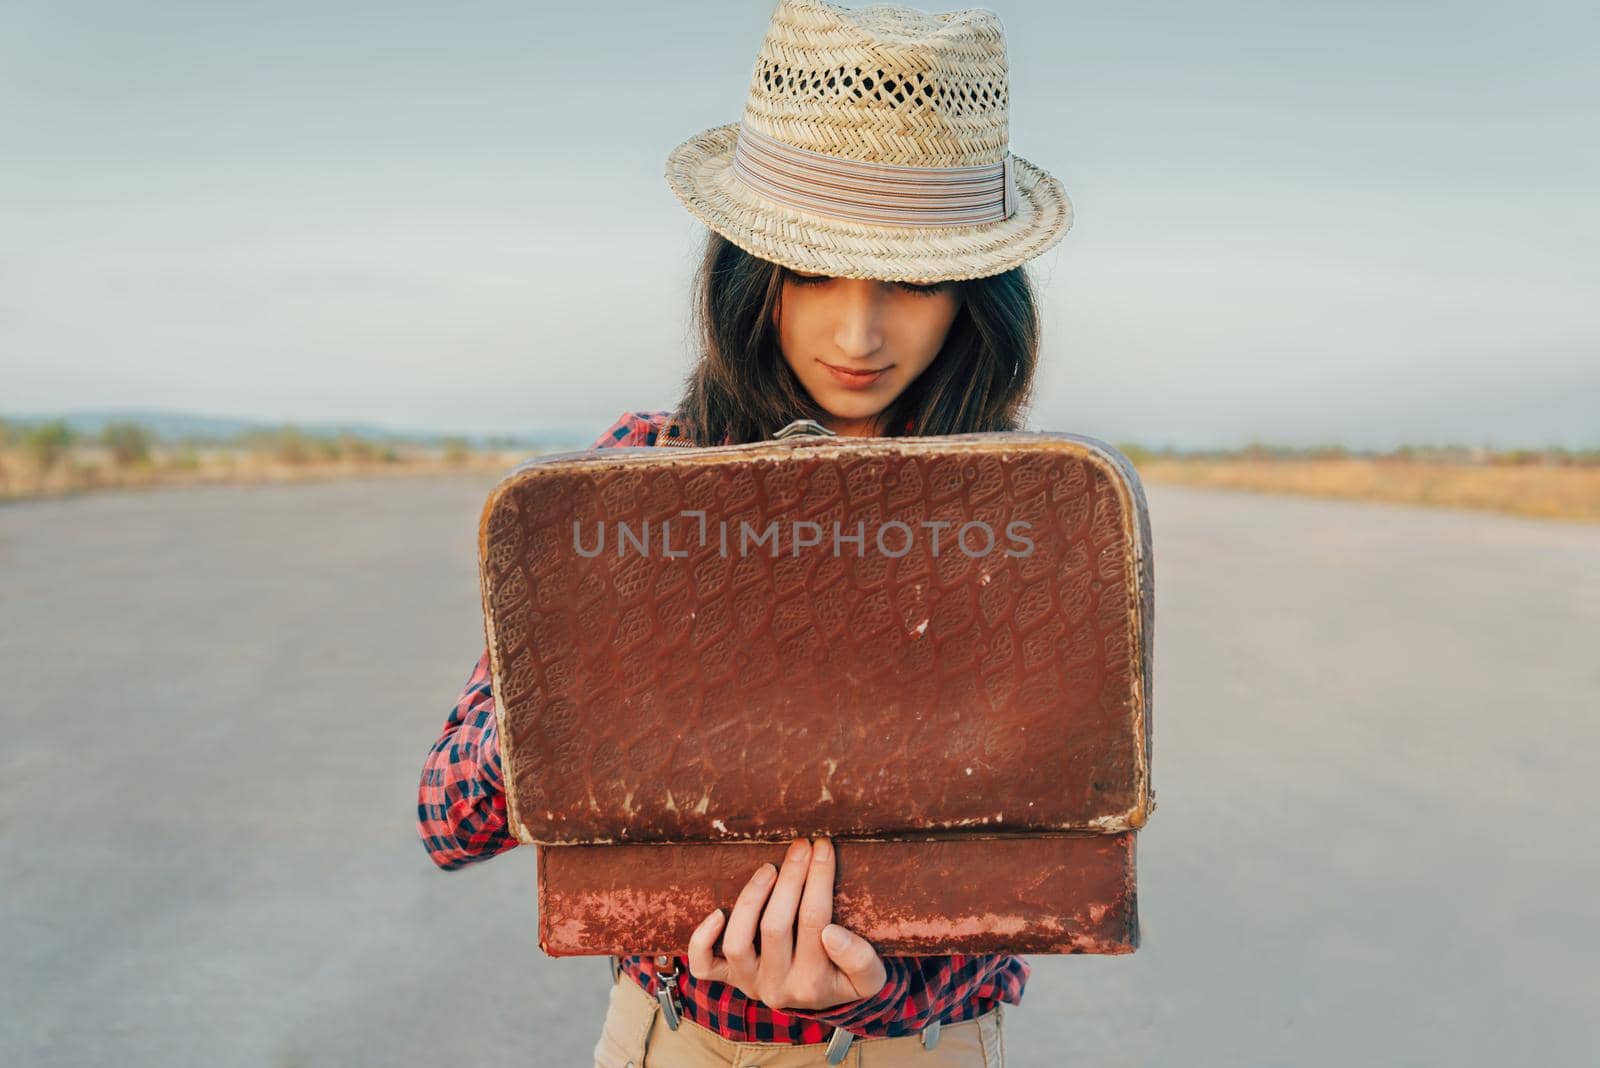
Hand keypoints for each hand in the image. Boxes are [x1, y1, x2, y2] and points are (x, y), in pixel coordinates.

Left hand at [686, 836, 887, 1011]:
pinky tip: (717, 911)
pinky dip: (703, 939)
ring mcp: (749, 982)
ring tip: (769, 868)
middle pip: (776, 926)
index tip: (824, 847)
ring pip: (738, 942)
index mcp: (814, 984)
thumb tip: (831, 933)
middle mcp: (778, 987)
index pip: (816, 921)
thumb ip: (860, 959)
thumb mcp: (870, 978)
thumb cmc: (847, 977)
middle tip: (801, 845)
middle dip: (792, 877)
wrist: (824, 1002)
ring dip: (752, 898)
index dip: (819, 878)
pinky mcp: (728, 979)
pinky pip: (704, 966)